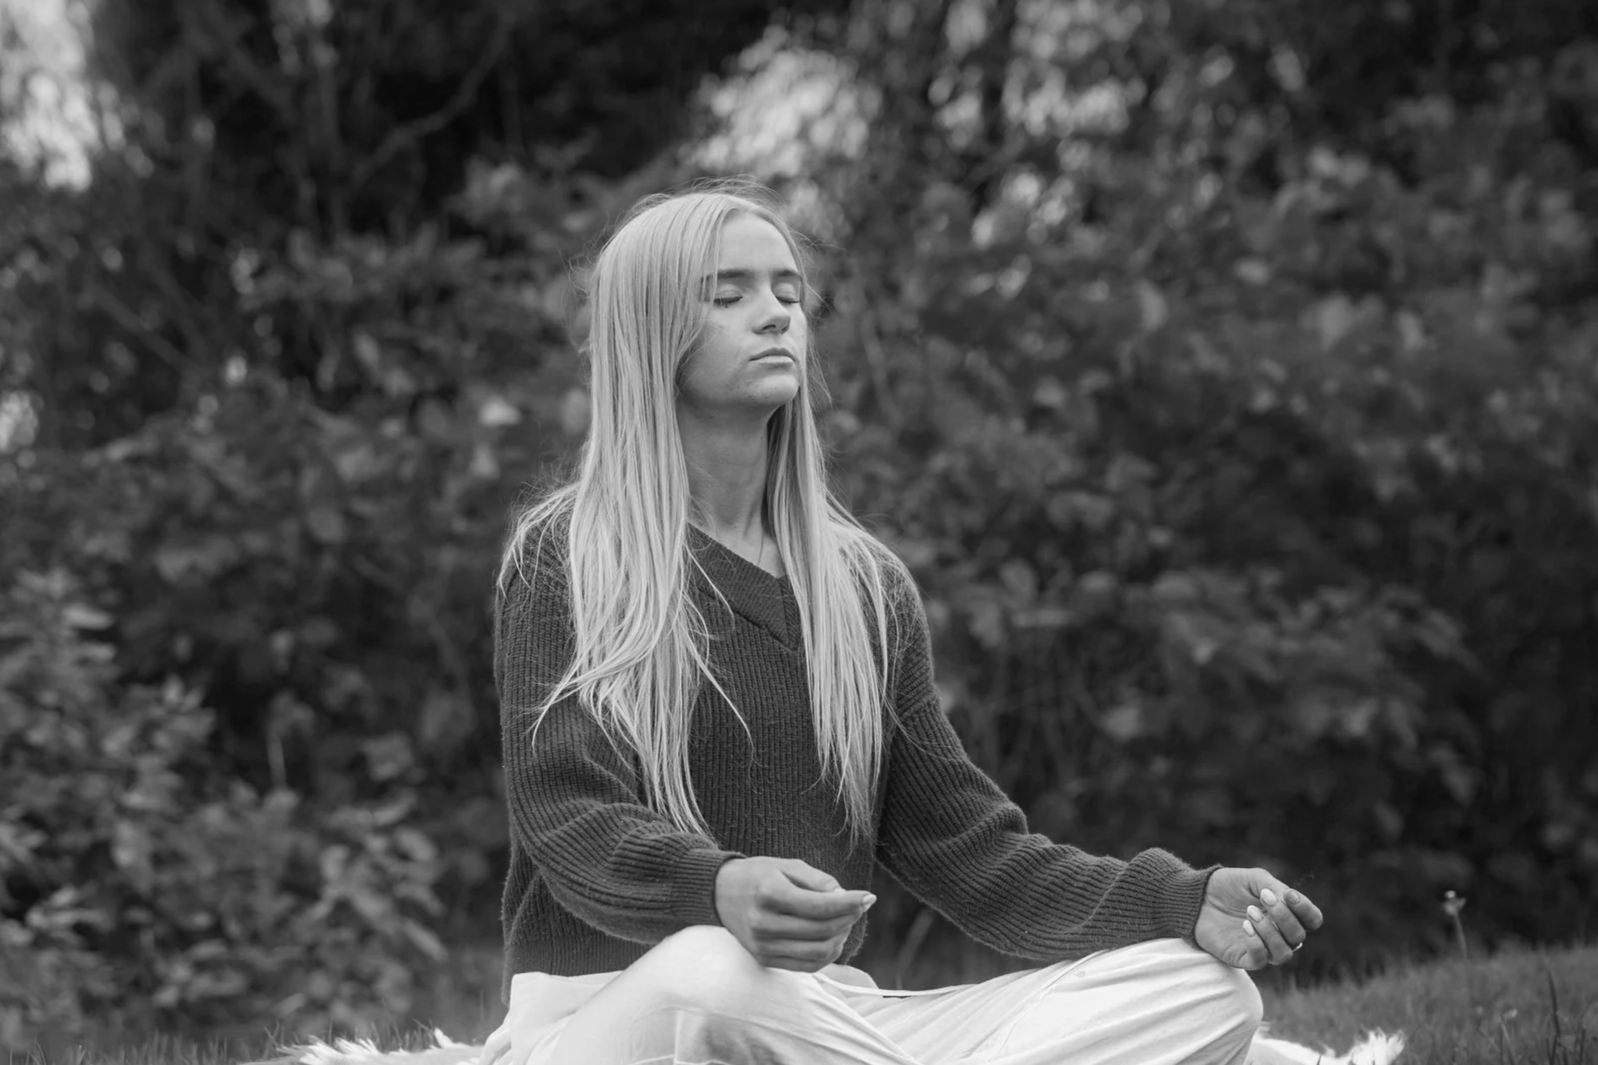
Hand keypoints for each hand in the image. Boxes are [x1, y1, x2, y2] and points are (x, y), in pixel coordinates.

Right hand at [713, 857, 874, 971]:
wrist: (720, 893)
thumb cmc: (758, 875)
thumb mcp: (787, 864)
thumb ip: (818, 880)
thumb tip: (847, 896)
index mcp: (769, 893)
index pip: (820, 906)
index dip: (850, 903)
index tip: (870, 896)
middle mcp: (764, 923)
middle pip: (823, 930)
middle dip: (849, 918)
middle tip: (859, 905)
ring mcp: (763, 946)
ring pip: (819, 952)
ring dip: (841, 937)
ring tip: (846, 920)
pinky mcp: (764, 959)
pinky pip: (807, 966)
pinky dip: (827, 954)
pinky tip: (834, 937)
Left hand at [1194, 866, 1323, 970]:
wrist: (1197, 896)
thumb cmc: (1227, 886)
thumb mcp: (1253, 878)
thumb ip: (1275, 887)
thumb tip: (1289, 900)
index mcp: (1285, 914)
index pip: (1312, 920)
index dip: (1306, 910)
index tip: (1288, 895)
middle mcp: (1278, 934)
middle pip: (1299, 937)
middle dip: (1284, 917)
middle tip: (1263, 898)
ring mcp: (1262, 947)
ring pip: (1284, 954)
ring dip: (1270, 932)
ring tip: (1250, 912)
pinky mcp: (1243, 957)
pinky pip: (1261, 961)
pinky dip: (1256, 944)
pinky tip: (1245, 927)